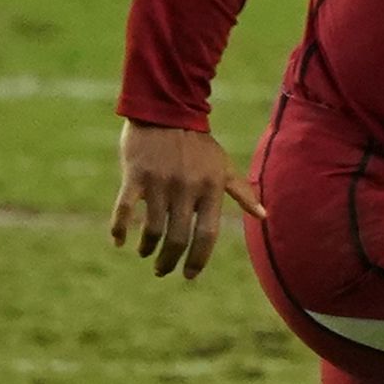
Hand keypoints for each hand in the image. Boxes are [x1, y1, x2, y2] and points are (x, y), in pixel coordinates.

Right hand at [109, 119, 267, 280]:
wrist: (167, 109)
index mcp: (210, 189)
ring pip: (152, 228)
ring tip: (145, 253)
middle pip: (178, 238)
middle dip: (169, 261)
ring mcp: (159, 182)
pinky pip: (123, 209)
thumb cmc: (198, 143)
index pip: (207, 235)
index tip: (189, 275)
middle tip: (162, 270)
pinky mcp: (135, 175)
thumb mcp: (224, 166)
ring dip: (147, 248)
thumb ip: (242, 193)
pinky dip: (118, 229)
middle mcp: (186, 188)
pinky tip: (118, 242)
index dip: (199, 259)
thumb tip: (264, 216)